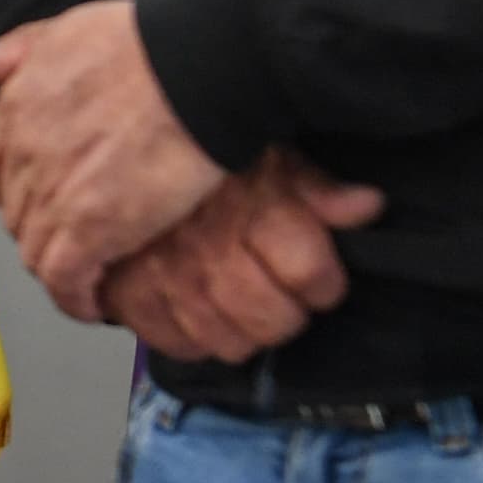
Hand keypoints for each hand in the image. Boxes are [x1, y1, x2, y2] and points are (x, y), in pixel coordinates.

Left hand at [0, 0, 227, 317]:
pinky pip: (65, 280)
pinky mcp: (89, 229)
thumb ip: (20, 49)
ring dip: (58, 267)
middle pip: (18, 211)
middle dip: (41, 228)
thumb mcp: (69, 27)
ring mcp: (53, 193)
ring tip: (87, 274)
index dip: (16, 186)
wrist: (196, 66)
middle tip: (72, 239)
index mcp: (17, 106)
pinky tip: (93, 304)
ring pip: (36, 250)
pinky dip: (75, 299)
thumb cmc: (151, 44)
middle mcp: (25, 152)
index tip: (37, 196)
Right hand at [95, 150, 387, 360]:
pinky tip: (200, 316)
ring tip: (243, 310)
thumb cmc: (198, 148)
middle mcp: (209, 246)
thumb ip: (315, 185)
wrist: (116, 139)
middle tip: (284, 302)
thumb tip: (366, 204)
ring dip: (244, 334)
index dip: (324, 284)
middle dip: (288, 317)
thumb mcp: (267, 152)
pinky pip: (174, 343)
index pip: (311, 273)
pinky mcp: (127, 293)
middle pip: (272, 319)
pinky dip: (191, 339)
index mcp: (252, 207)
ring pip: (227, 340)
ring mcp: (166, 275)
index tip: (320, 280)